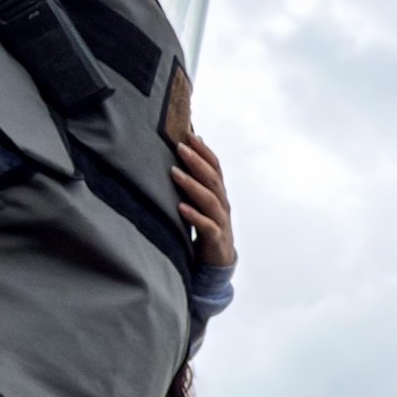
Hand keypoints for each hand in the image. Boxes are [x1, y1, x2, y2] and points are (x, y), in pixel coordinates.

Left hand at [175, 135, 235, 268]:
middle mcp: (222, 205)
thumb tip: (182, 156)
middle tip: (180, 147)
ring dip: (192, 185)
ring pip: (209, 200)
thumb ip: (195, 182)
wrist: (218, 261)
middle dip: (197, 162)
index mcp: (219, 194)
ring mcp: (220, 222)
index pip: (215, 167)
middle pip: (213, 179)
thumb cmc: (206, 227)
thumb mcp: (201, 202)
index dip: (204, 150)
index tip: (190, 134)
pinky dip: (194, 216)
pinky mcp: (215, 239)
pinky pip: (207, 226)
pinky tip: (181, 208)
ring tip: (174, 173)